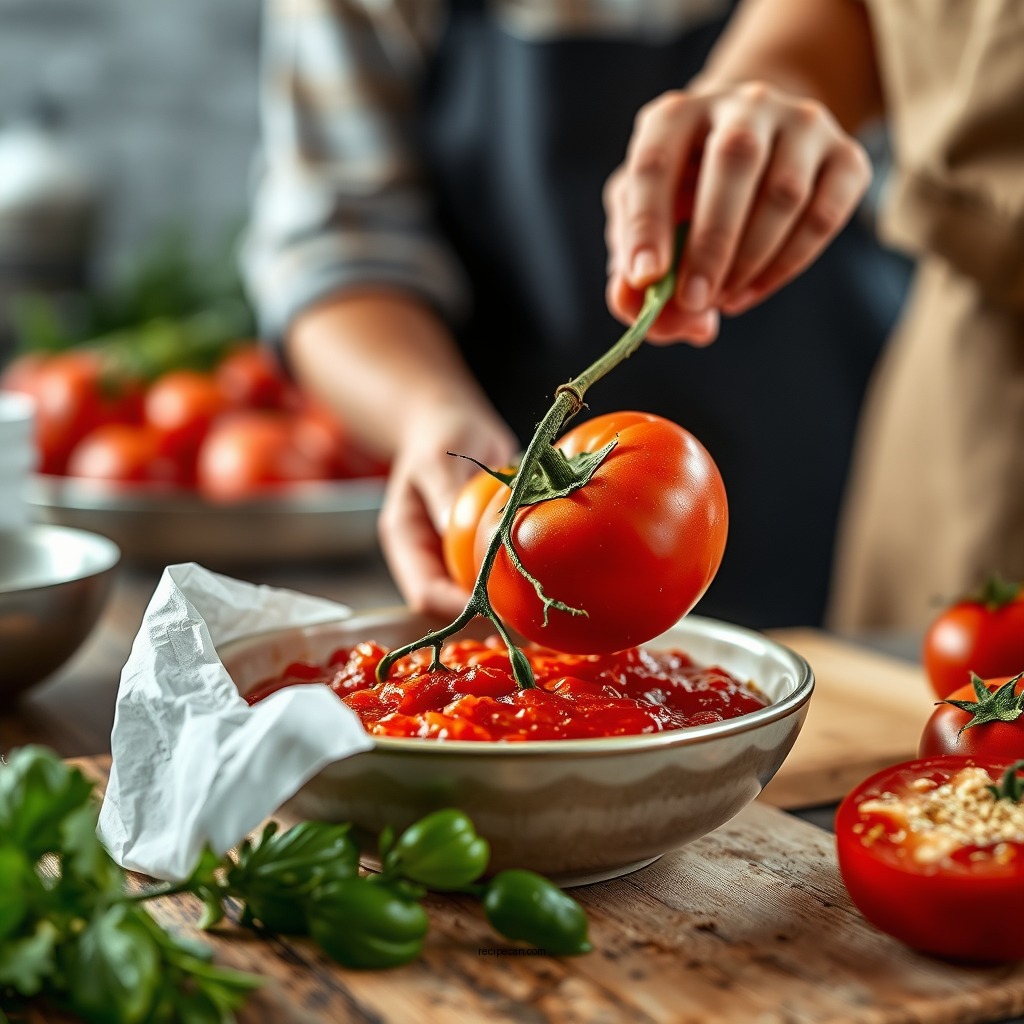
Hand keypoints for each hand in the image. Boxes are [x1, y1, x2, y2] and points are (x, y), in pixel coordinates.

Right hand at [378, 402, 517, 617]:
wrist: (457, 421)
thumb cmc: (442, 433)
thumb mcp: (438, 459)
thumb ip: (444, 492)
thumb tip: (452, 527)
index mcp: (406, 540)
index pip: (424, 592)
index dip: (455, 605)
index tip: (493, 603)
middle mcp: (429, 554)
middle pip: (452, 602)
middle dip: (484, 609)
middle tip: (525, 605)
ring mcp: (455, 553)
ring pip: (478, 592)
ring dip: (504, 595)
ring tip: (538, 593)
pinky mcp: (481, 546)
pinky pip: (500, 570)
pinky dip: (518, 572)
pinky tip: (545, 567)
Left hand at [605, 81, 871, 343]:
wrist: (761, 141)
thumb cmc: (686, 189)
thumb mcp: (645, 216)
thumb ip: (630, 261)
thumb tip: (634, 307)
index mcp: (676, 114)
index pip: (656, 161)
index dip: (647, 223)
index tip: (645, 278)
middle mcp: (743, 103)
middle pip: (735, 161)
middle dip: (711, 243)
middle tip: (693, 301)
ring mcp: (801, 123)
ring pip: (786, 192)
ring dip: (750, 260)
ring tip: (721, 299)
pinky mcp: (845, 155)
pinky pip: (824, 215)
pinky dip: (788, 264)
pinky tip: (752, 290)